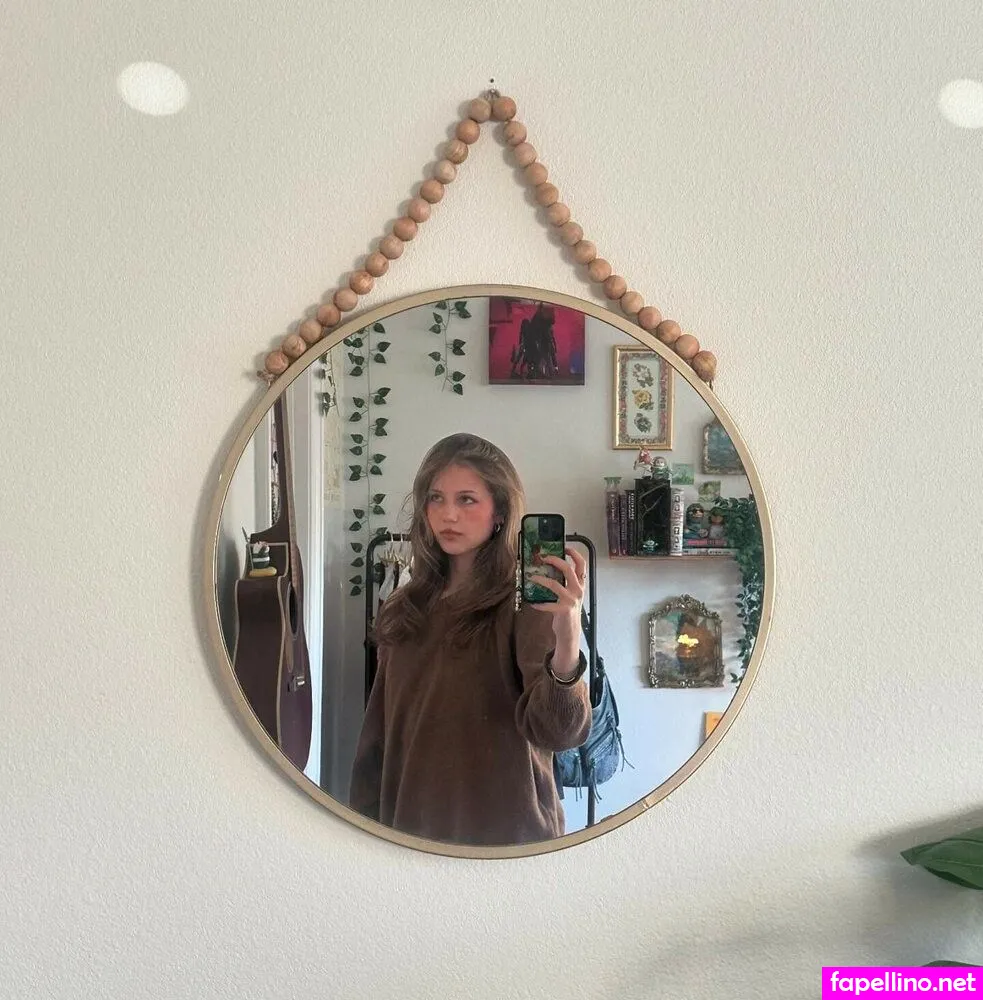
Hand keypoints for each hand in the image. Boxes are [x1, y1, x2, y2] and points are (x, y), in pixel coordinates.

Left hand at [529, 546, 586, 677]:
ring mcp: (571, 600)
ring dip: (541, 579)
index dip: (574, 553)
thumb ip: (564, 583)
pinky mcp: (563, 610)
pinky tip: (532, 603)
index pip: (582, 565)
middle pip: (568, 569)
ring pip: (555, 584)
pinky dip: (538, 603)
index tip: (564, 547)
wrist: (570, 632)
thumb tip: (548, 569)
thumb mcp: (570, 595)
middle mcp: (578, 591)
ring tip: (532, 577)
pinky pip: (547, 604)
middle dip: (555, 560)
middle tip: (543, 557)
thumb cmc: (567, 611)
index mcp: (580, 585)